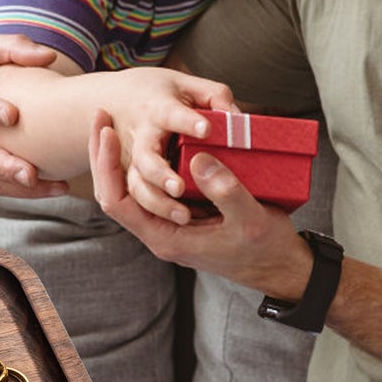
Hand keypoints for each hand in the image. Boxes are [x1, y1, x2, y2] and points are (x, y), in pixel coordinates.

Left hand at [89, 109, 311, 298]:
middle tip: (102, 115)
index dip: (106, 165)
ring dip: (118, 155)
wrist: (279, 265)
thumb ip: (226, 192)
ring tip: (114, 120)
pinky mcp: (182, 211)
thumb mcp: (251, 219)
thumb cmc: (264, 247)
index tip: (108, 131)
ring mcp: (169, 221)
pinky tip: (145, 136)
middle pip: (113, 192)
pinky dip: (143, 160)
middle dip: (103, 154)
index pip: (116, 202)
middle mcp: (160, 230)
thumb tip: (198, 160)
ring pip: (129, 188)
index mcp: (166, 237)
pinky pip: (150, 186)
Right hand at [100, 70, 238, 223]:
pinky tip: (184, 219)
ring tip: (184, 216)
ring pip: (137, 184)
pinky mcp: (131, 176)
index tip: (207, 129)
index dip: (188, 122)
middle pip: (145, 158)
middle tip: (179, 189)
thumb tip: (238, 118)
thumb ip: (215, 97)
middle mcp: (140, 136)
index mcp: (156, 107)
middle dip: (161, 174)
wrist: (115, 99)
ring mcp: (132, 159)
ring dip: (158, 202)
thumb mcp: (188, 85)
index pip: (171, 114)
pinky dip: (157, 211)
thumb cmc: (158, 92)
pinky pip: (138, 198)